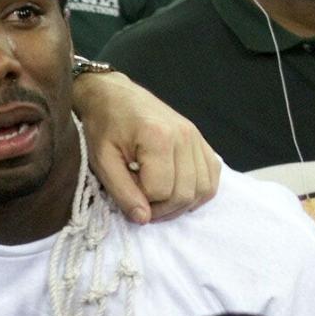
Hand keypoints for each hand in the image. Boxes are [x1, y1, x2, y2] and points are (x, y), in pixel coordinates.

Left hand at [73, 71, 219, 223]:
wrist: (114, 96)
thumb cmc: (103, 127)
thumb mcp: (102, 161)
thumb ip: (122, 191)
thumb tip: (143, 219)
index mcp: (158, 138)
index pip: (161, 191)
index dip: (143, 202)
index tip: (127, 194)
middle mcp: (185, 136)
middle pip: (185, 194)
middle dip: (162, 209)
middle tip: (141, 204)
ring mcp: (197, 137)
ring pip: (203, 189)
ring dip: (180, 204)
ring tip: (156, 201)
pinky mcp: (201, 141)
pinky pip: (211, 176)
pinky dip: (197, 191)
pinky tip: (175, 190)